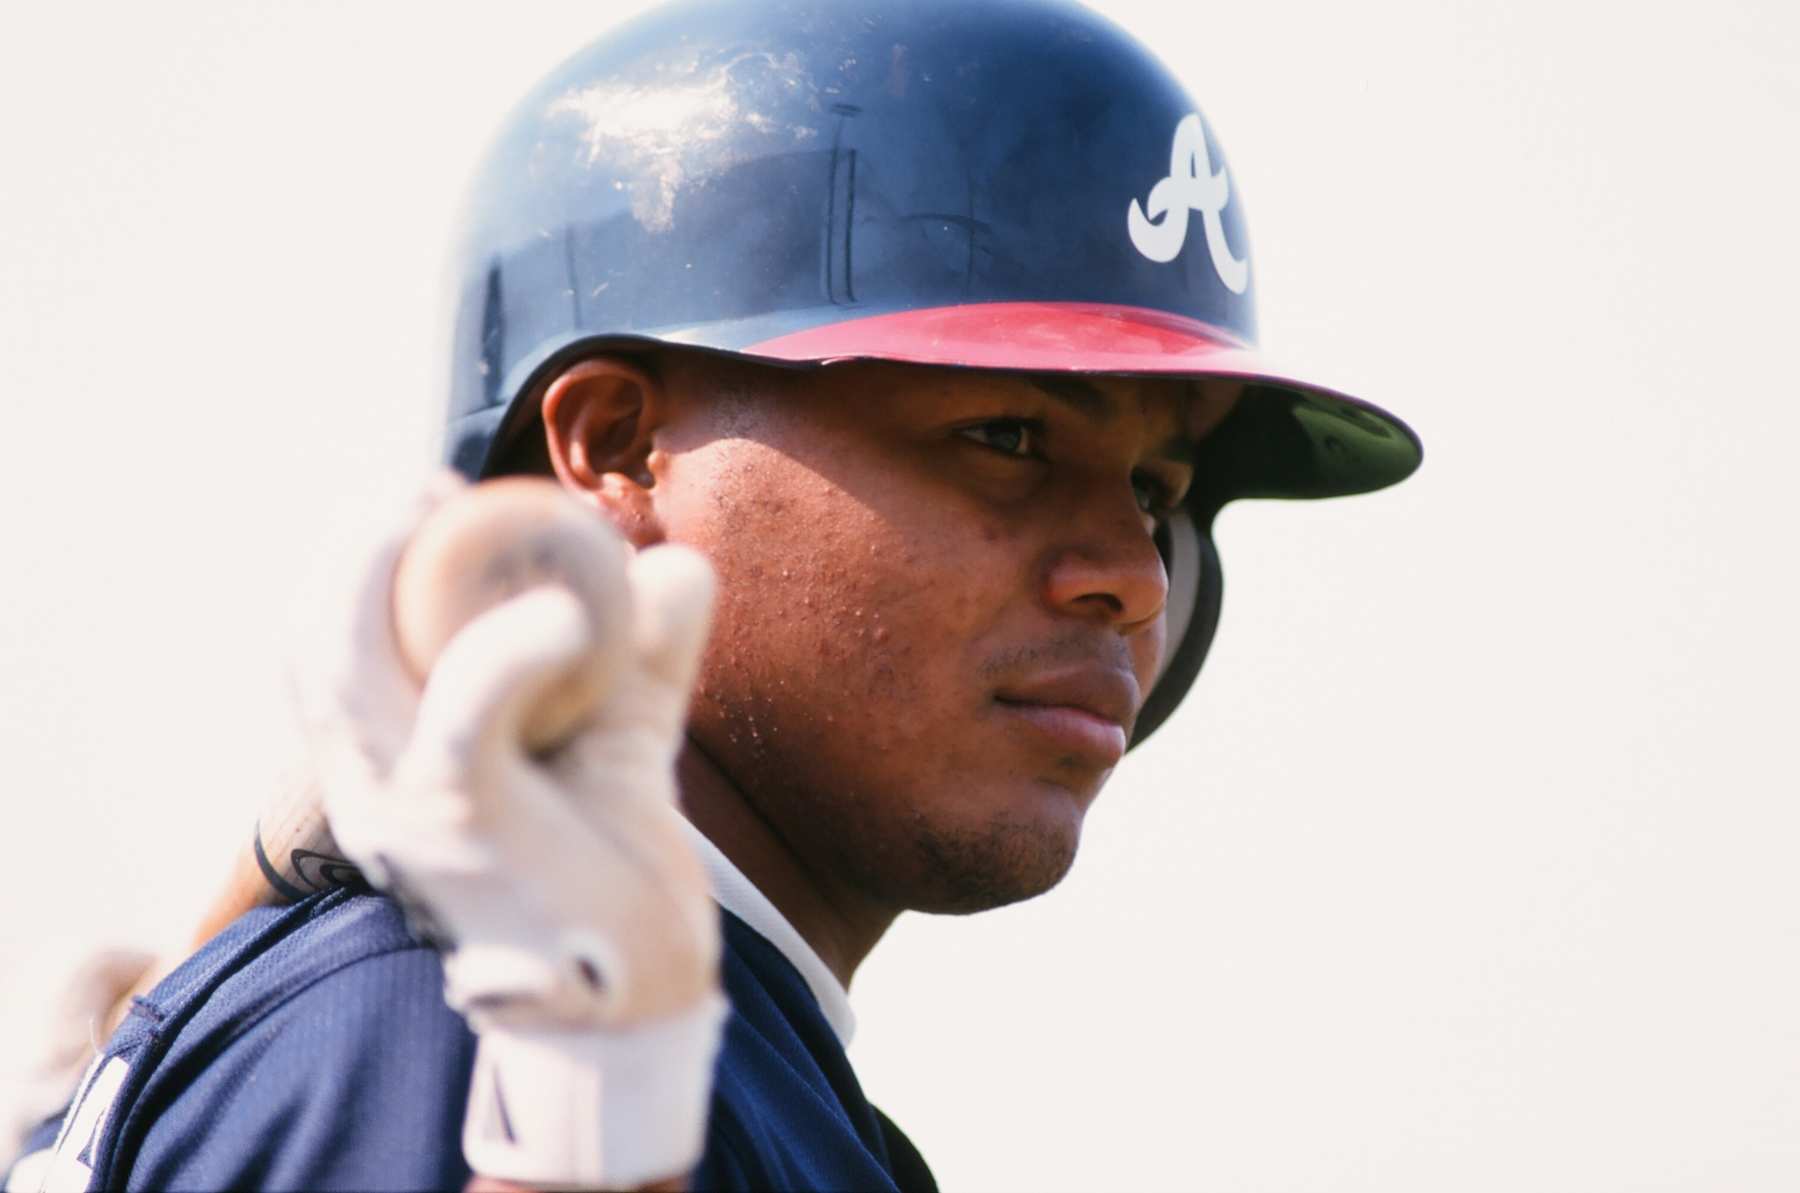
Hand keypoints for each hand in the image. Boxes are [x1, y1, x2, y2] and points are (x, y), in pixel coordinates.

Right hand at [291, 475, 724, 1186]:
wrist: (635, 989)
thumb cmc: (610, 865)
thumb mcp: (624, 740)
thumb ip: (647, 657)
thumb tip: (678, 563)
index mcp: (389, 764)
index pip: (329, 646)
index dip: (356, 559)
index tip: (427, 491)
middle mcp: (370, 787)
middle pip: (311, 640)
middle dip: (348, 545)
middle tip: (420, 486)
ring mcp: (403, 809)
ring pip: (348, 665)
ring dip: (377, 569)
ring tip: (438, 506)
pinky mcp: (461, 825)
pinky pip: (468, 712)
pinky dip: (508, 646)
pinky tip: (566, 613)